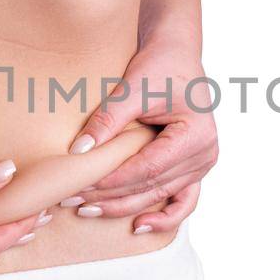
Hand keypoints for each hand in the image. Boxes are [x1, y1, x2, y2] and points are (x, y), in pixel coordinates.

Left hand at [65, 38, 217, 233]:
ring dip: (125, 207)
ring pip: (161, 196)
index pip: (149, 168)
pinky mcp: (193, 167)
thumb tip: (79, 151)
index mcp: (196, 135)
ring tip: (89, 211)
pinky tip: (138, 226)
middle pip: (153, 187)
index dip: (114, 181)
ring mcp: (202, 164)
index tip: (81, 185)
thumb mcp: (133, 87)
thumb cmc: (161, 65)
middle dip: (111, 197)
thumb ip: (108, 119)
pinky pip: (183, 201)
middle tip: (74, 201)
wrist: (176, 53)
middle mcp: (205, 154)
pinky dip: (163, 216)